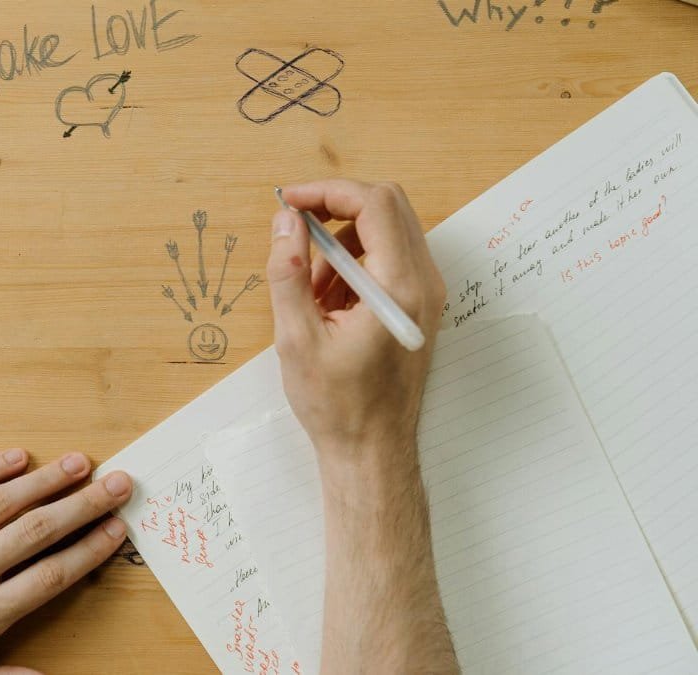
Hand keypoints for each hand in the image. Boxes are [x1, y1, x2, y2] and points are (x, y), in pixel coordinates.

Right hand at [267, 180, 445, 464]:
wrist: (371, 450)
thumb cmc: (337, 405)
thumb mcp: (296, 337)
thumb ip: (287, 272)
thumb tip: (284, 222)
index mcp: (399, 288)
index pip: (375, 204)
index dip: (327, 192)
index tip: (289, 203)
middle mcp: (424, 284)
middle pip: (387, 207)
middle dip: (335, 208)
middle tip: (294, 229)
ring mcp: (426, 295)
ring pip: (387, 231)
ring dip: (341, 240)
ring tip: (307, 286)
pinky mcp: (418, 306)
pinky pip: (388, 259)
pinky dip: (353, 263)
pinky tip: (326, 302)